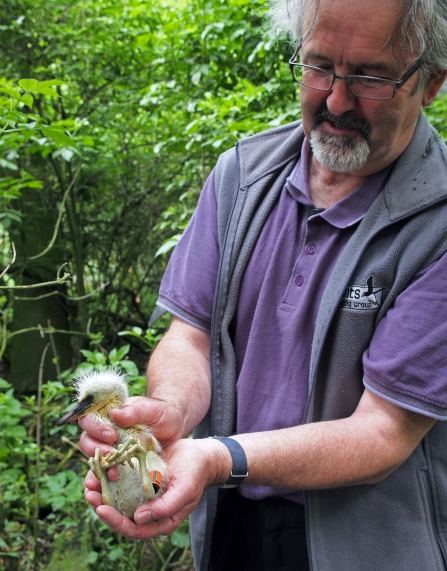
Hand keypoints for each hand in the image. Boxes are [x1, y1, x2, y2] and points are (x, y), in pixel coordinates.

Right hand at [78, 395, 183, 476]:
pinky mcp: (119, 465)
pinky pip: (106, 474)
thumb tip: (114, 414)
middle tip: (112, 454)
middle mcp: (104, 433)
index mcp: (108, 416)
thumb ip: (134, 411)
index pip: (89, 420)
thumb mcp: (151, 409)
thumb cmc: (161, 413)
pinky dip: (105, 481)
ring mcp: (110, 450)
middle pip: (86, 441)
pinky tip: (112, 485)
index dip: (95, 428)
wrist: (174, 429)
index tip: (111, 435)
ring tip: (114, 473)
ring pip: (94, 460)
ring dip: (99, 468)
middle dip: (95, 449)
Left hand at [84, 437, 231, 538]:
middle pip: (121, 516)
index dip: (116, 522)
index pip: (134, 529)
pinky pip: (121, 482)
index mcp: (160, 521)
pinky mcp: (140, 479)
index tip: (101, 510)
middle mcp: (148, 511)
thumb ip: (165, 508)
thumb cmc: (195, 473)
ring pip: (118, 500)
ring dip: (103, 493)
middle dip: (103, 507)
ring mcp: (143, 495)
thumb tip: (139, 519)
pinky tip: (100, 469)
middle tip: (89, 494)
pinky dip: (110, 477)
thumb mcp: (185, 490)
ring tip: (89, 483)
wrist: (201, 455)